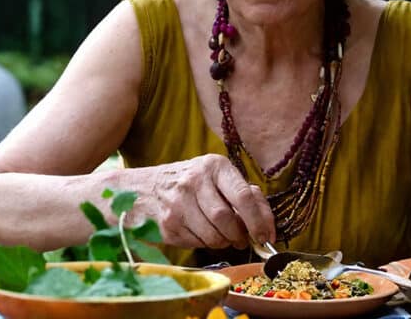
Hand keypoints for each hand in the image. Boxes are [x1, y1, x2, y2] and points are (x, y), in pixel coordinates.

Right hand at [135, 153, 274, 249]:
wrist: (142, 189)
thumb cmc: (190, 184)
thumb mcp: (216, 177)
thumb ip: (246, 195)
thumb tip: (267, 226)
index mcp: (214, 166)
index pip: (244, 196)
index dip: (259, 221)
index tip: (264, 236)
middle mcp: (194, 181)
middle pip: (227, 220)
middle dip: (239, 235)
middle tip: (241, 239)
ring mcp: (178, 203)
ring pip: (213, 236)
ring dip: (223, 242)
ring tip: (220, 235)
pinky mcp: (167, 225)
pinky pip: (197, 244)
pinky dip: (204, 244)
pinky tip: (198, 232)